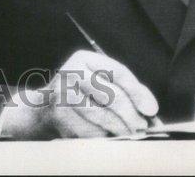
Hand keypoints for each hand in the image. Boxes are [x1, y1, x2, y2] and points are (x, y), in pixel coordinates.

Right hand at [0, 50, 158, 138]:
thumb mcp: (98, 82)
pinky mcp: (59, 114)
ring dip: (120, 128)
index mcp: (83, 59)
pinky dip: (103, 136)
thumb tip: (151, 111)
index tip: (151, 109)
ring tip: (130, 133)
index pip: (118, 72)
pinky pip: (88, 129)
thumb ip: (124, 90)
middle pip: (111, 95)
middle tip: (142, 127)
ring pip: (101, 114)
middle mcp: (71, 72)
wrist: (43, 109)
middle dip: (131, 114)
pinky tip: (110, 137)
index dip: (138, 92)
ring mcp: (63, 93)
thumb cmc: (80, 94)